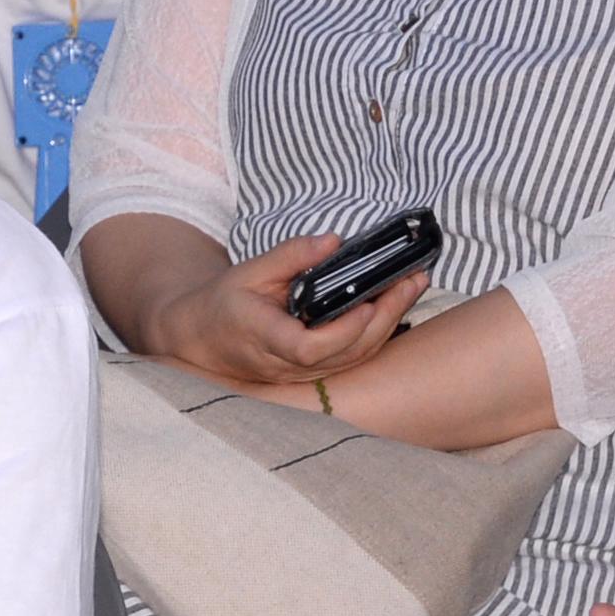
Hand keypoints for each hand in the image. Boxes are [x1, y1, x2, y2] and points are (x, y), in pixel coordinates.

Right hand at [140, 231, 427, 386]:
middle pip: (345, 354)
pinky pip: (351, 358)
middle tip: (412, 280)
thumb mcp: (249, 270)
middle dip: (385, 317)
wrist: (202, 339)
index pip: (309, 348)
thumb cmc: (223, 303)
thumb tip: (333, 240)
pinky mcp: (313, 372)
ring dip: (389, 324)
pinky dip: (377, 334)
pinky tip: (394, 306)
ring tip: (412, 286)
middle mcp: (288, 365)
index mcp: (266, 338)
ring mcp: (302, 374)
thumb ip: (291, 256)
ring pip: (354, 359)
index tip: (366, 302)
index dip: (343, 331)